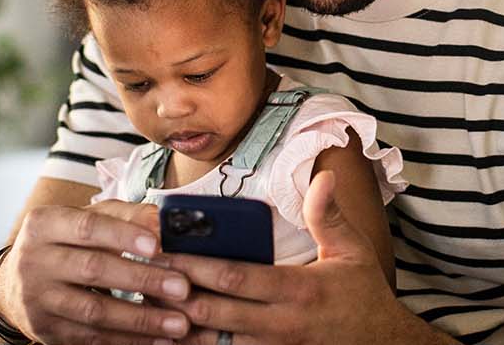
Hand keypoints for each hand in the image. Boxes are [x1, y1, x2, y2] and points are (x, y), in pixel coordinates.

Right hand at [0, 199, 195, 343]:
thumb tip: (164, 219)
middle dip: (142, 279)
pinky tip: (158, 340)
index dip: (123, 235)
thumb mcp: (85, 220)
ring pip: (93, 311)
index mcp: (44, 224)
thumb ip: (124, 215)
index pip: (87, 227)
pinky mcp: (47, 331)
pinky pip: (92, 338)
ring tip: (178, 323)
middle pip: (93, 269)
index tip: (158, 244)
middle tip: (182, 288)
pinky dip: (128, 340)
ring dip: (140, 319)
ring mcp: (38, 299)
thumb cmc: (65, 244)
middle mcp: (34, 261)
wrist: (14, 285)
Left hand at [157, 171, 438, 344]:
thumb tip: (322, 175)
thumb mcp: (353, 252)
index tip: (164, 250)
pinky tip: (170, 339)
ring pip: (212, 342)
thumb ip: (329, 216)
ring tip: (144, 308)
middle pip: (213, 311)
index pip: (235, 277)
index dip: (196, 265)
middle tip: (139, 277)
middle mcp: (280, 324)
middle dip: (174, 295)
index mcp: (297, 290)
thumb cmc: (364, 296)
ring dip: (177, 327)